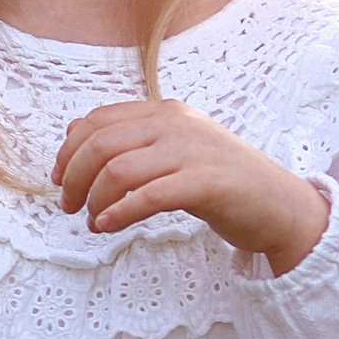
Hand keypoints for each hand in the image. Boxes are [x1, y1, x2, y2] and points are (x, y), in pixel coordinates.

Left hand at [52, 97, 331, 274]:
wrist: (280, 205)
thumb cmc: (222, 182)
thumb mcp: (175, 149)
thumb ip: (131, 137)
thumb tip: (73, 129)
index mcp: (166, 111)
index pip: (98, 120)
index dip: (69, 150)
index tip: (59, 179)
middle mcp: (177, 125)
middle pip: (101, 144)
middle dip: (74, 177)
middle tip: (69, 206)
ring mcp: (193, 152)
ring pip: (118, 169)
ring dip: (95, 199)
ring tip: (93, 221)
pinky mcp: (207, 184)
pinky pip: (149, 195)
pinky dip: (120, 212)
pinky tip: (108, 226)